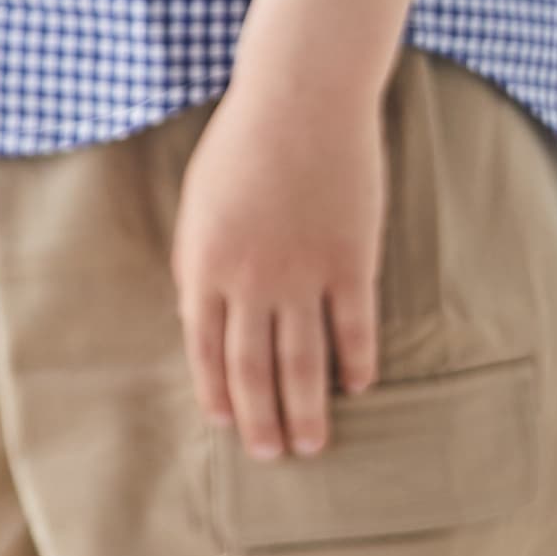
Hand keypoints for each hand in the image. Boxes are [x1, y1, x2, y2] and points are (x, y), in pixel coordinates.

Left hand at [170, 62, 384, 458]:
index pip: (206, 351)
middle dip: (261, 421)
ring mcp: (302, 274)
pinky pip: (354, 327)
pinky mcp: (350, 260)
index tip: (226, 425)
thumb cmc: (242, 143)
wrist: (301, 99)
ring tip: (314, 444)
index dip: (218, 393)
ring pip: (303, 362)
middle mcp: (250, 282)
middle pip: (254, 370)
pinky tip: (358, 386)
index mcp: (204, 267)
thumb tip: (206, 312)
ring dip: (306, 410)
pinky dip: (356, 361)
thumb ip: (201, 261)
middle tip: (272, 456)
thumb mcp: (199, 203)